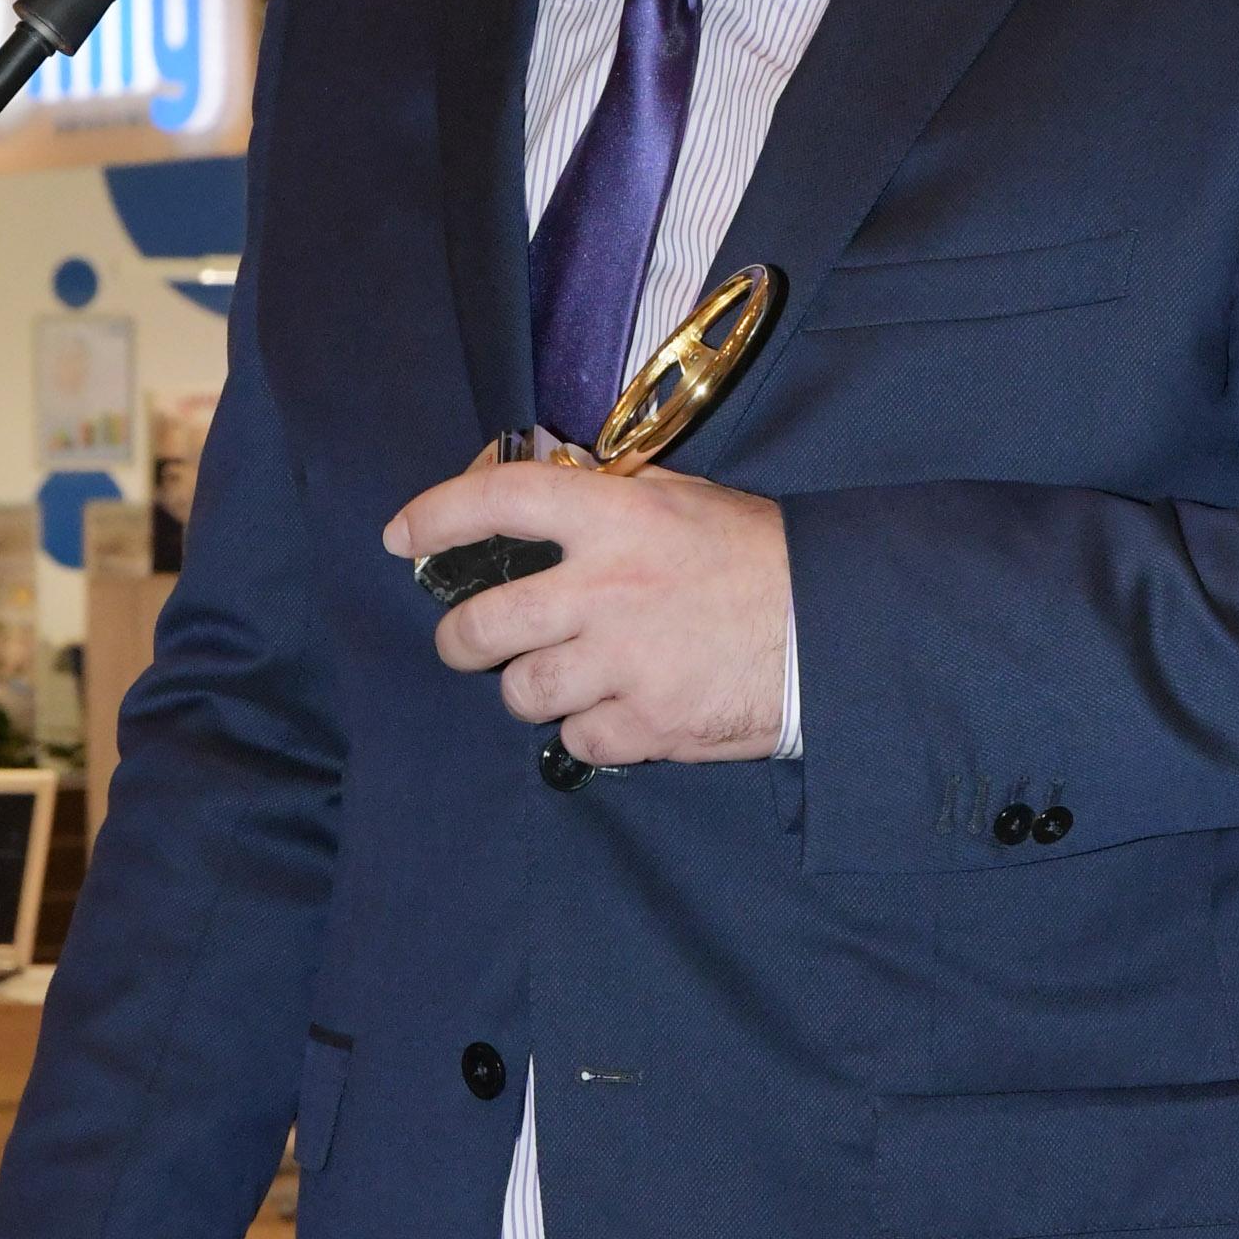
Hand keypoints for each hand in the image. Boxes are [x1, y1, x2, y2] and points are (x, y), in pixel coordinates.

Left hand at [385, 460, 789, 764]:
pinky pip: (576, 739)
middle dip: (459, 639)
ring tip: (566, 677)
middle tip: (467, 642)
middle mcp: (606, 587)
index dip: (436, 515)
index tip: (402, 536)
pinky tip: (620, 709)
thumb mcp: (684, 500)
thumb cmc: (761, 558)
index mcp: (616, 516)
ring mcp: (622, 662)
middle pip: (480, 624)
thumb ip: (608, 501)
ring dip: (531, 687)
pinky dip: (589, 730)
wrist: (837, 630)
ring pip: (520, 691)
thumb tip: (537, 499)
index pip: (498, 500)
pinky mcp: (646, 723)